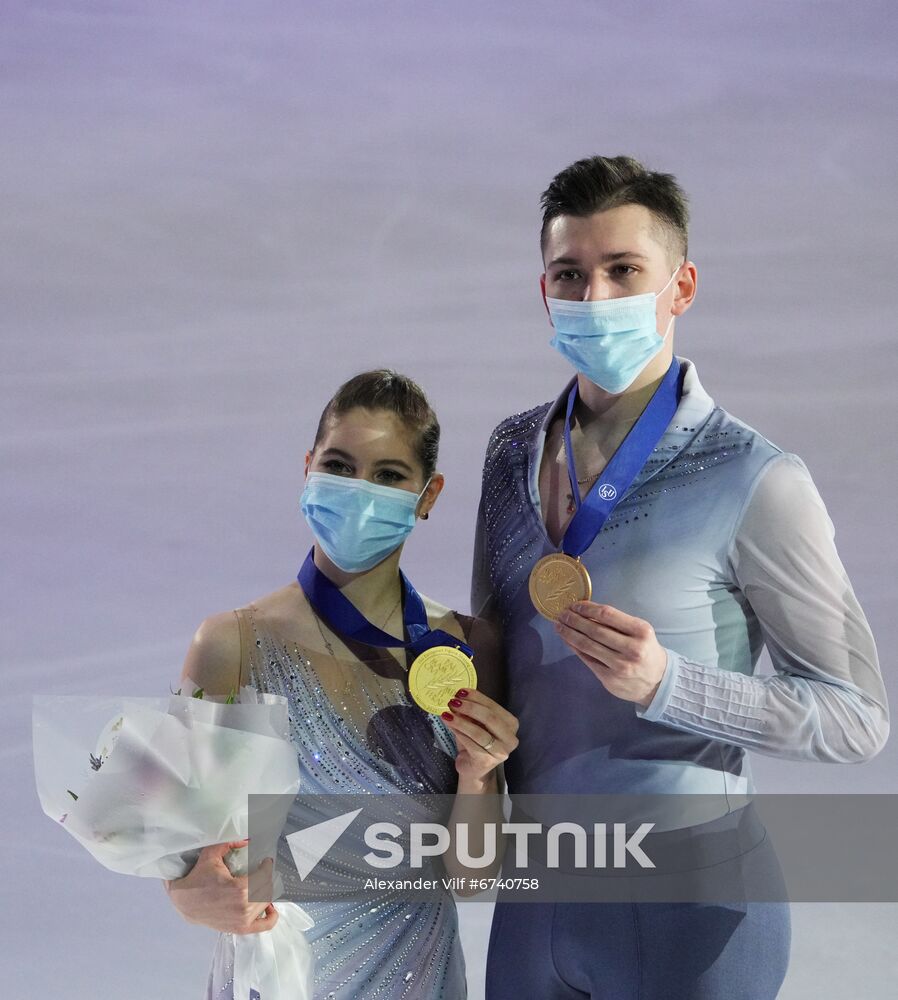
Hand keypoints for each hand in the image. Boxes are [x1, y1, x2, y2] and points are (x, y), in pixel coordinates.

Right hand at [164, 838, 278, 933]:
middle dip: (266, 877)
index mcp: (239, 889)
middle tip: (261, 871)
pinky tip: (269, 907)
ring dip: (266, 892)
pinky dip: (271, 916)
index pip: (265, 875)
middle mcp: (243, 907)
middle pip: (267, 888)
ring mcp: (242, 920)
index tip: (265, 861)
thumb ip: (229, 844)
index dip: (267, 866)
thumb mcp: (211, 855)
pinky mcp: (240, 929)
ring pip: (266, 902)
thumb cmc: (197, 879)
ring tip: (260, 884)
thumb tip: (247, 840)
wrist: (184, 903)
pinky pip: (265, 925)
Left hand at [441, 690, 518, 786]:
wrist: (474, 768)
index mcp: (511, 724)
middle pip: (489, 718)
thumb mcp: (476, 723)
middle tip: (453, 701)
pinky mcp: (486, 761)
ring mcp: (500, 752)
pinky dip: (459, 732)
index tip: (460, 692)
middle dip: (469, 708)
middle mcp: (510, 738)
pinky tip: (450, 725)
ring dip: (461, 721)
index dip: (477, 697)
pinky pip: (470, 743)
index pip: (493, 706)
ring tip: (447, 714)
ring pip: (478, 732)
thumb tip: (459, 697)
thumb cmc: (476, 742)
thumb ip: (472, 712)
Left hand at [554, 602, 666, 707]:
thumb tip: (585, 612)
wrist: (658, 681)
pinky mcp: (610, 678)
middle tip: (562, 614)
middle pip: (595, 630)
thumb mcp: (639, 631)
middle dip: (574, 620)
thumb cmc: (645, 650)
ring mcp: (620, 666)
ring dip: (570, 634)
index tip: (575, 605)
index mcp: (641, 631)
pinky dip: (575, 648)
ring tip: (559, 626)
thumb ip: (617, 623)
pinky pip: (587, 659)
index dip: (587, 608)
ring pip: (588, 645)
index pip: (608, 614)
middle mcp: (632, 649)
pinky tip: (568, 640)